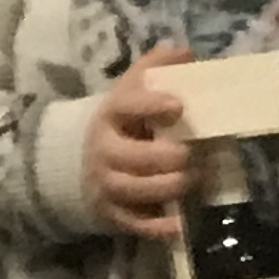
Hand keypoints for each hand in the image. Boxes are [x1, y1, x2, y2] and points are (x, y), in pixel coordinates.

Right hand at [84, 42, 193, 239]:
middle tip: (194, 155)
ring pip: (138, 190)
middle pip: (136, 157)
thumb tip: (187, 51)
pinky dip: (159, 227)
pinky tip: (181, 225)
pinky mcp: (113, 215)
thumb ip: (155, 68)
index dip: (151, 106)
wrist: (84, 161)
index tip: (178, 107)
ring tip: (194, 180)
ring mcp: (107, 185)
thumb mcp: (131, 91)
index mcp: (110, 114)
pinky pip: (137, 225)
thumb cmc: (122, 123)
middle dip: (170, 158)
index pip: (126, 106)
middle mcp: (104, 151)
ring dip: (170, 187)